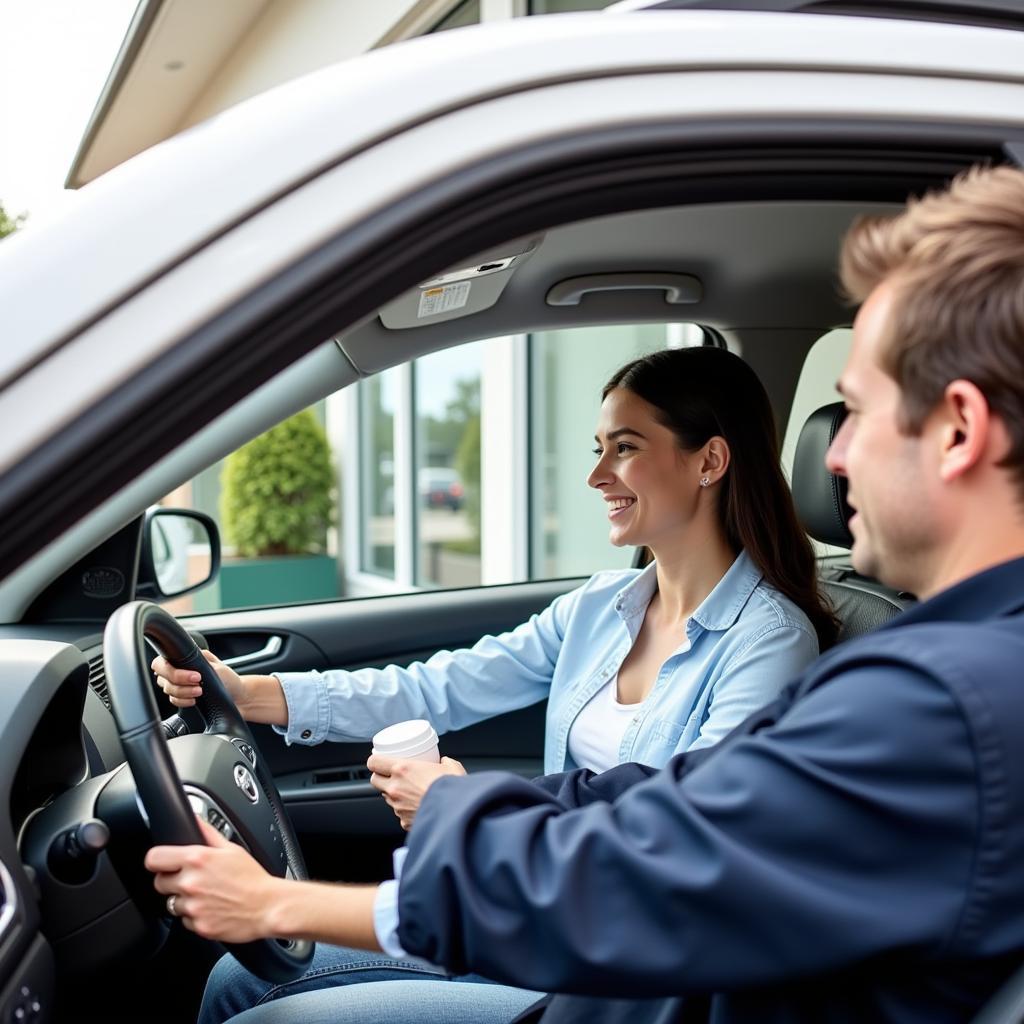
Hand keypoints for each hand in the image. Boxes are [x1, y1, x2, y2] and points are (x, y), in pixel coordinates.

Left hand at [145, 818, 283, 941]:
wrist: (267, 906)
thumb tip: (194, 817)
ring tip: (206, 895)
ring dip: (184, 900)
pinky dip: (195, 916)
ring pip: (172, 904)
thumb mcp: (231, 848)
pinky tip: (211, 908)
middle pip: (159, 883)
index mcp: (197, 859)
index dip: (157, 861)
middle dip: (171, 881)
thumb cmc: (252, 877)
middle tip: (191, 880)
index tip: (163, 863)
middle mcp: (190, 883)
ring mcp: (193, 906)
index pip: (154, 859)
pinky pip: (185, 921)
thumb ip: (207, 833)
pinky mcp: (197, 926)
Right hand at [151, 648, 246, 711]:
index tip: (195, 675)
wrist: (237, 696)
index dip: (173, 670)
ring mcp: (178, 685)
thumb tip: (187, 657)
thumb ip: (200, 662)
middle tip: (199, 684)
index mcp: (184, 658)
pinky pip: (173, 700)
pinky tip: (194, 701)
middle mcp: (178, 670)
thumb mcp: (217, 666)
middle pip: (163, 677)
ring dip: (183, 693)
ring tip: (200, 692)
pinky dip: (183, 701)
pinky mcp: (181, 698)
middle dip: (180, 682)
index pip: (162, 662)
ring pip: (167, 689)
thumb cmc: (228, 678)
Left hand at [367, 755, 466, 829]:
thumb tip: (444, 762)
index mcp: (402, 769)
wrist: (457, 815)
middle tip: (393, 775)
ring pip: (387, 797)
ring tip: (409, 791)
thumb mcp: (451, 767)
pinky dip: (405, 810)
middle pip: (374, 781)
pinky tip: (418, 807)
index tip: (380, 761)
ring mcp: (398, 806)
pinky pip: (399, 813)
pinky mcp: (403, 821)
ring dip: (394, 793)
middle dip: (380, 777)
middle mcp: (395, 788)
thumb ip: (444, 762)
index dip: (375, 761)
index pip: (374, 763)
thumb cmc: (453, 790)